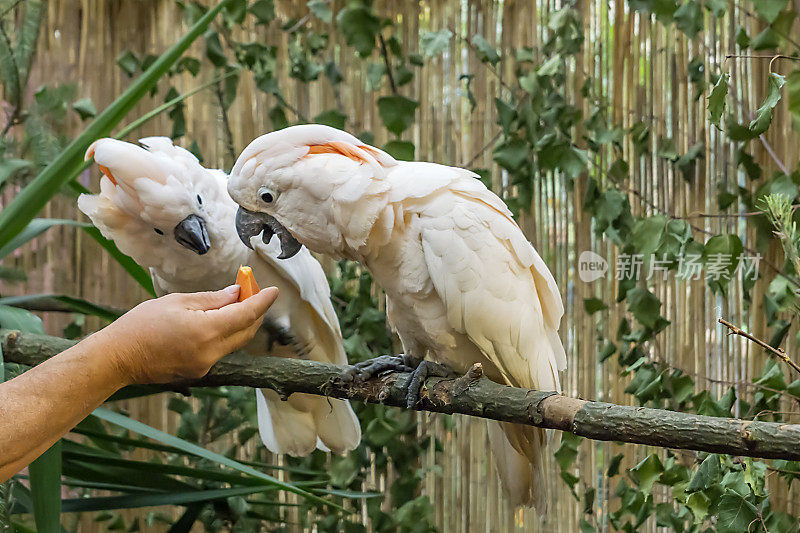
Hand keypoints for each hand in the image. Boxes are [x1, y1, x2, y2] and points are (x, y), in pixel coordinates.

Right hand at [99, 285, 278, 384]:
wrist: (117, 358)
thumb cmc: (141, 324)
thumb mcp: (178, 302)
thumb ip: (212, 299)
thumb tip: (236, 294)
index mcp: (206, 331)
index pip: (246, 315)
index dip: (262, 302)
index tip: (274, 291)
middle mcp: (210, 352)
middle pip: (245, 331)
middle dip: (254, 311)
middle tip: (253, 291)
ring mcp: (205, 365)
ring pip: (234, 342)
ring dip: (240, 323)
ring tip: (236, 302)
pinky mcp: (199, 371)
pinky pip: (220, 350)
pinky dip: (225, 334)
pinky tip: (218, 321)